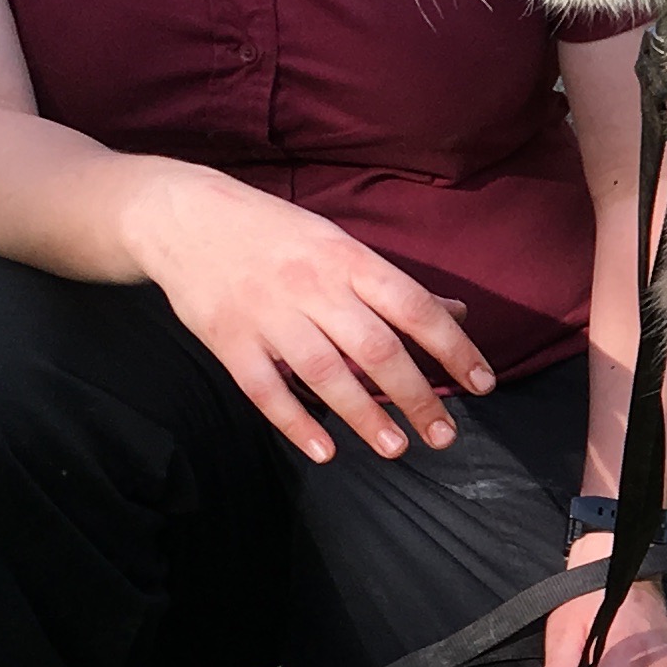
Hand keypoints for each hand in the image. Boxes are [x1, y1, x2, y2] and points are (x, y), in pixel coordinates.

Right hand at [124, 165, 494, 463]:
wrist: (183, 215)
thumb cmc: (274, 233)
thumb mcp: (338, 243)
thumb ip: (392, 285)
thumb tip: (455, 314)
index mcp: (347, 259)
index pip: (414, 307)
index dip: (453, 347)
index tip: (482, 383)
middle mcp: (312, 286)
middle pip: (375, 349)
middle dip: (416, 396)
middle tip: (444, 435)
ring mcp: (267, 314)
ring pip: (325, 374)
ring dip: (364, 417)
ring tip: (396, 449)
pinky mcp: (228, 338)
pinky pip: (266, 389)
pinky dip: (296, 423)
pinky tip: (325, 451)